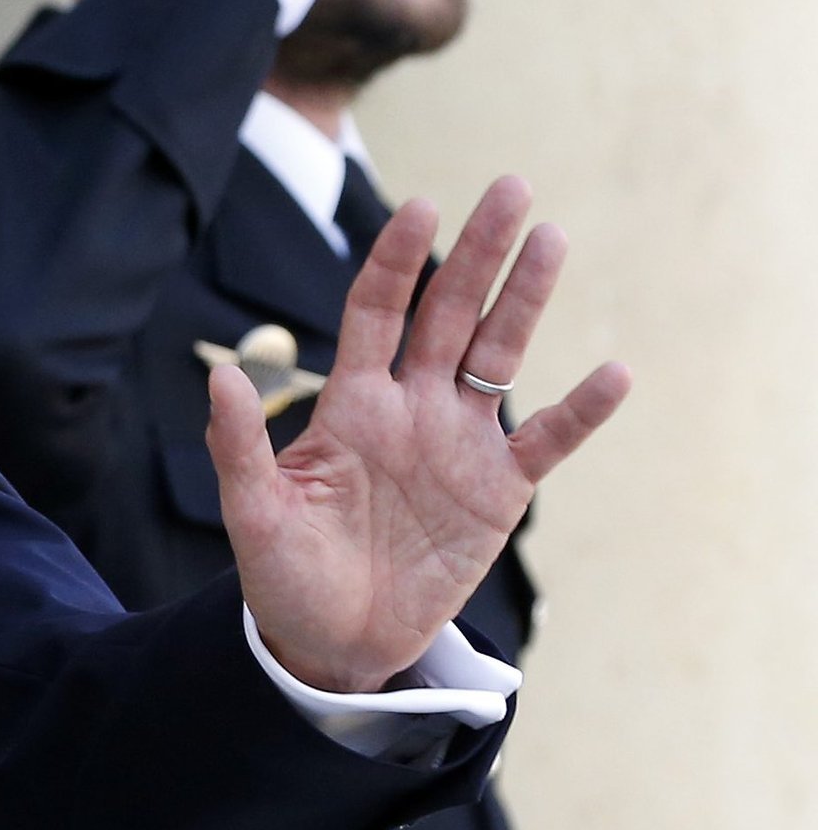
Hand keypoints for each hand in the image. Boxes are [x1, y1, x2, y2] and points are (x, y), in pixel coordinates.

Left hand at [213, 176, 630, 692]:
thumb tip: (217, 374)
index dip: (398, 260)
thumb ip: (238, 444)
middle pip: (449, 313)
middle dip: (478, 252)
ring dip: (525, 300)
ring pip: (499, 355)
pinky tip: (612, 373)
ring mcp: (458, 444)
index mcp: (351, 403)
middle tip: (510, 186)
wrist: (332, 643)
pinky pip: (547, 441)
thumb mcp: (252, 512)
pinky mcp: (497, 492)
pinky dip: (580, 411)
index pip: (377, 312)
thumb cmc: (284, 575)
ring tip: (552, 237)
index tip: (422, 206)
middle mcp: (410, 408)